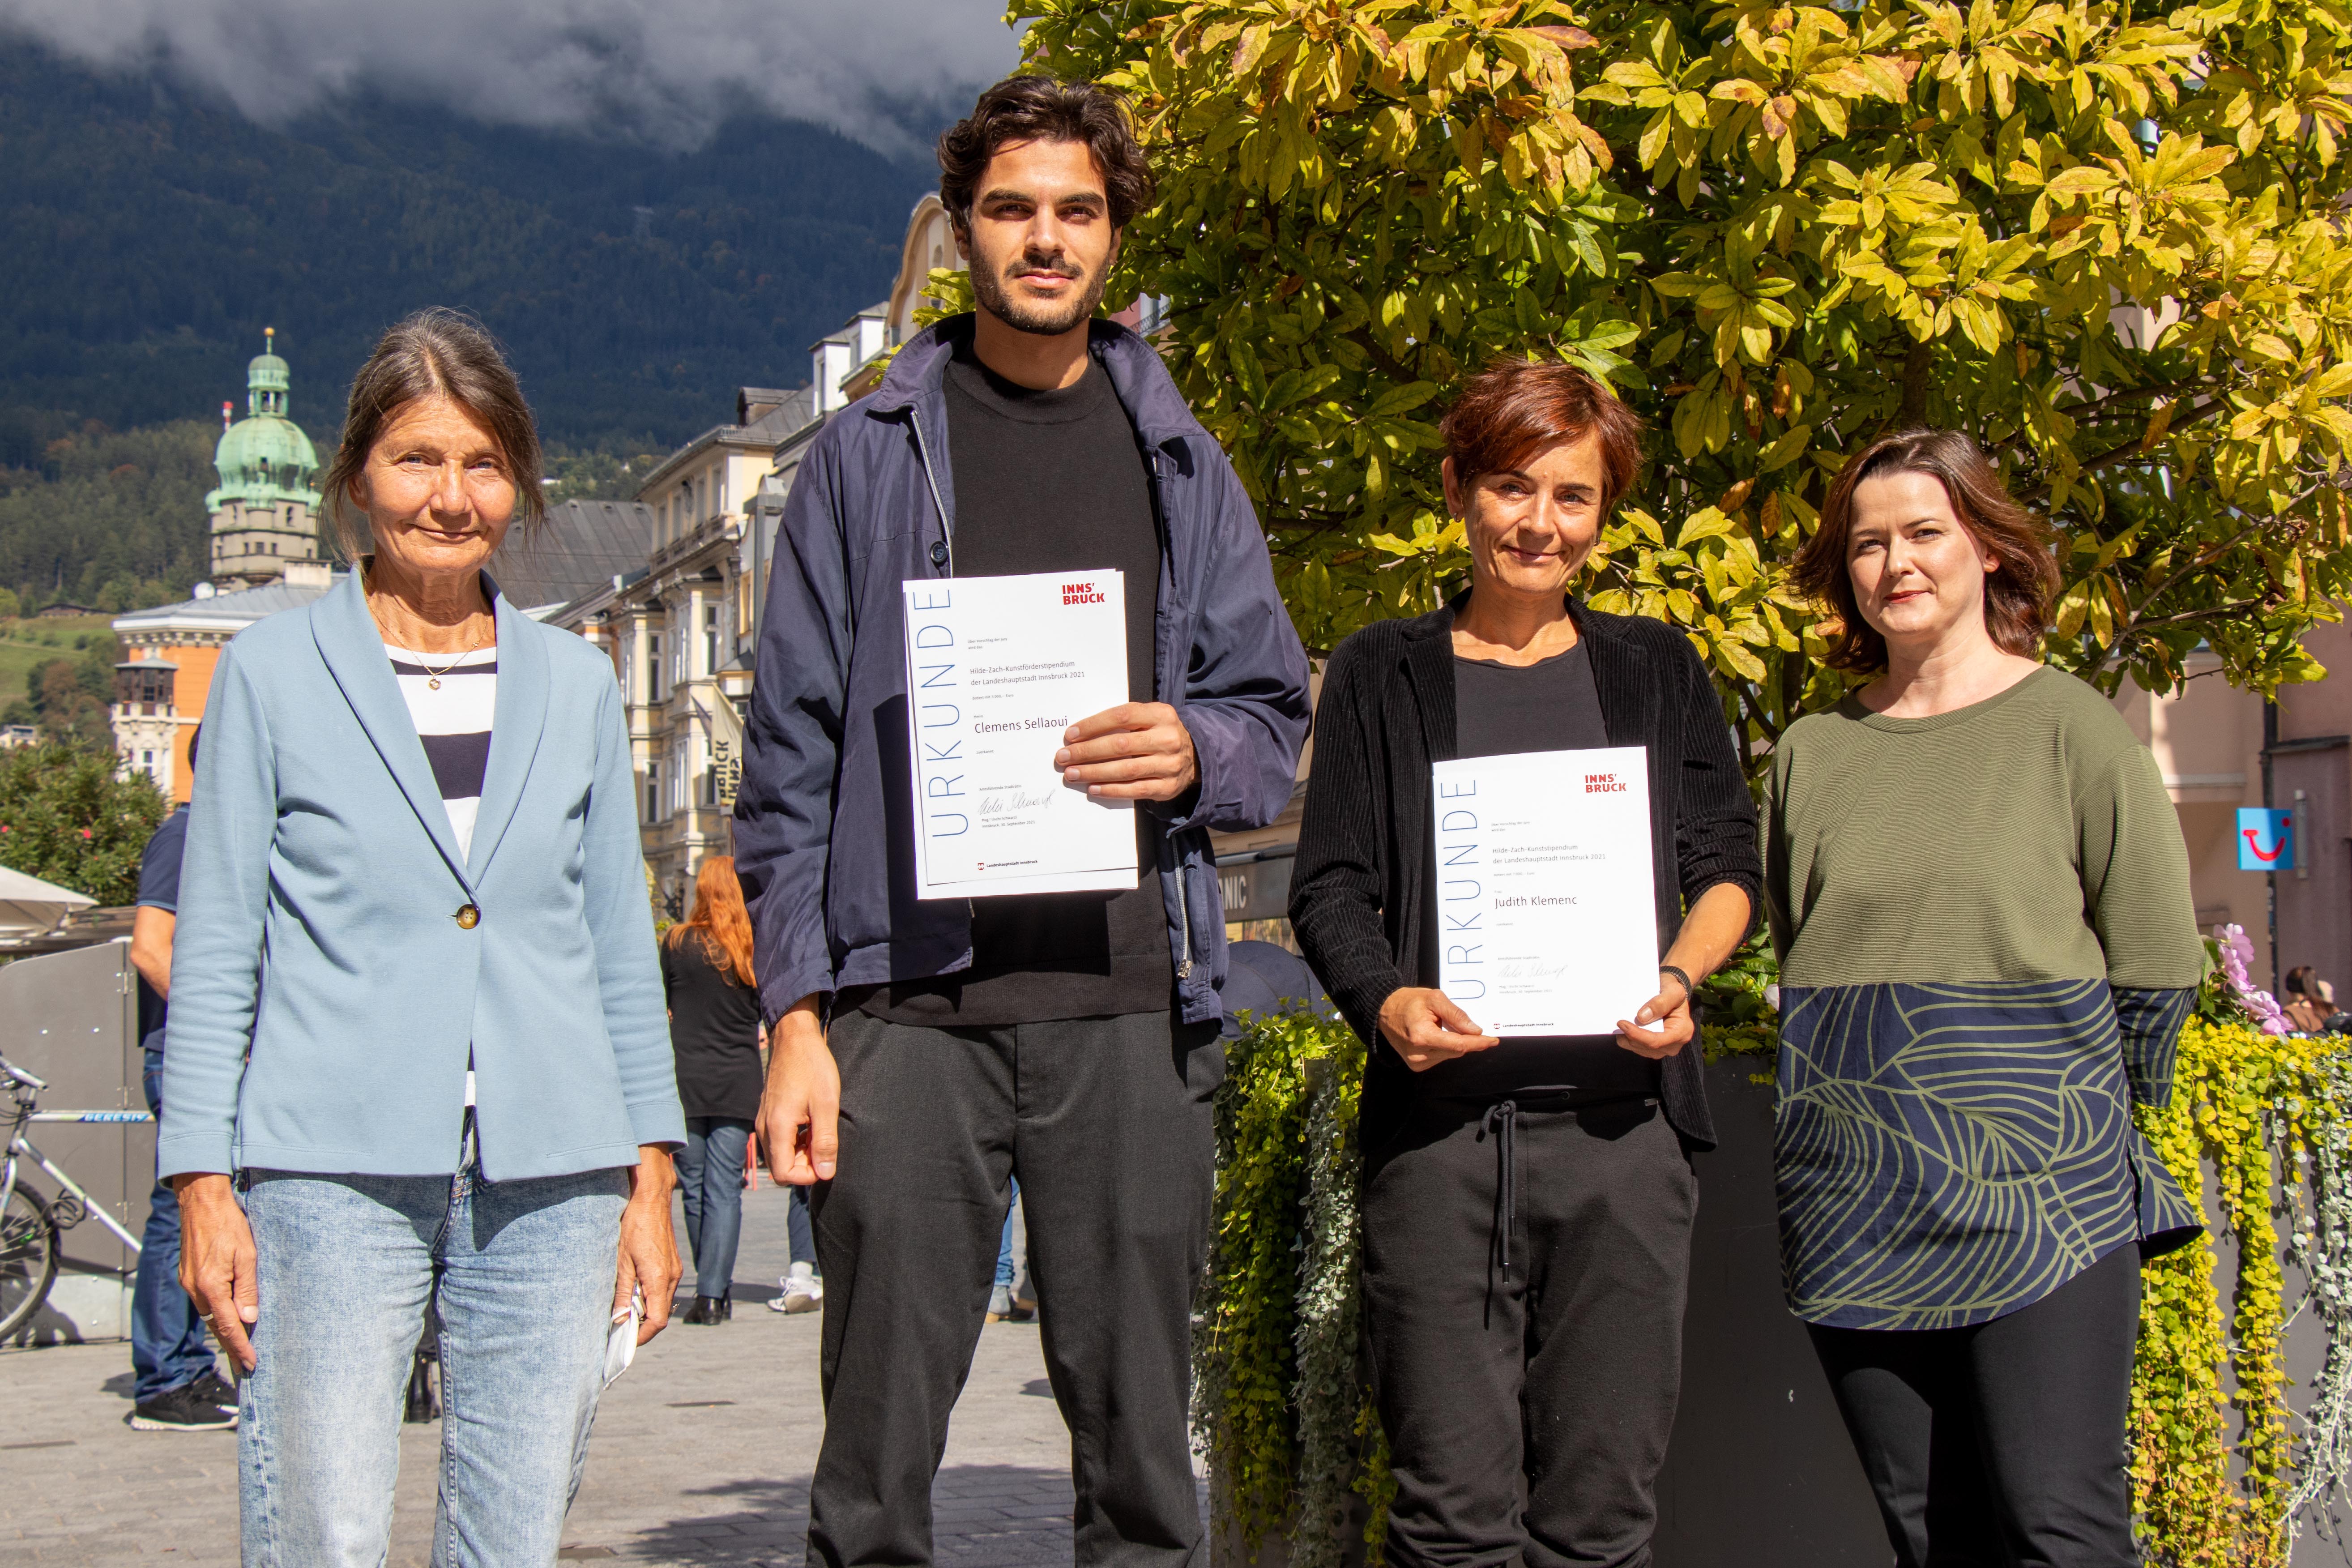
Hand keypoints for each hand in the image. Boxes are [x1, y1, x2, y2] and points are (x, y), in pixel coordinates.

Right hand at [172, 1173, 257, 1371]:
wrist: (200, 1202)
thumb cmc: (227, 1224)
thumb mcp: (246, 1254)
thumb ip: (247, 1288)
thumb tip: (249, 1317)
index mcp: (210, 1287)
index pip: (228, 1327)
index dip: (239, 1348)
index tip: (250, 1364)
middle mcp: (195, 1290)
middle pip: (217, 1326)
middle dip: (231, 1347)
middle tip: (245, 1365)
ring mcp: (189, 1284)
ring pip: (209, 1316)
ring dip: (224, 1332)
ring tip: (240, 1348)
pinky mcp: (188, 1277)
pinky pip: (204, 1303)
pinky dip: (217, 1315)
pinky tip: (228, 1319)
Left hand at [615, 1144, 679, 1344]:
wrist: (651, 1198)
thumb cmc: (634, 1225)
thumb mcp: (621, 1260)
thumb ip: (622, 1292)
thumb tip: (619, 1320)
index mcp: (659, 1278)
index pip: (658, 1321)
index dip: (642, 1336)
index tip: (625, 1342)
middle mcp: (672, 1277)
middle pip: (661, 1314)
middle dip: (641, 1326)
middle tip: (618, 1329)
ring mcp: (674, 1270)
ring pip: (661, 1302)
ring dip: (644, 1311)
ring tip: (622, 1310)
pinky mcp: (672, 1264)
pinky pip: (663, 1289)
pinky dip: (649, 1297)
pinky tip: (632, 1291)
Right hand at [759, 996, 838, 1185]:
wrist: (795, 1037)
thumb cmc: (812, 1066)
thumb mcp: (826, 1105)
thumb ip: (825, 1142)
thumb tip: (825, 1174)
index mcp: (777, 1128)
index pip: (783, 1174)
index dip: (807, 1176)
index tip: (826, 1160)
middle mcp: (764, 1127)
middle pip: (780, 1167)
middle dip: (805, 1165)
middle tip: (826, 1145)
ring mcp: (764, 1120)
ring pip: (780, 1154)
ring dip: (801, 1153)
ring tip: (820, 1132)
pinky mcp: (768, 1113)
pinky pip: (779, 1140)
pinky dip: (796, 1141)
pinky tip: (812, 1124)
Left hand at [1055, 702, 1198, 802]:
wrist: (1196, 756)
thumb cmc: (1160, 734)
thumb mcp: (1149, 718)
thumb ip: (1123, 720)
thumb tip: (1081, 734)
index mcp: (1161, 714)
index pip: (1122, 716)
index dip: (1093, 725)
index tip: (1071, 735)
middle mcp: (1168, 738)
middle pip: (1120, 745)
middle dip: (1087, 752)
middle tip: (1063, 757)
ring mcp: (1170, 765)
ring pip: (1125, 769)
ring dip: (1094, 772)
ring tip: (1072, 774)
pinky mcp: (1168, 787)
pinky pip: (1135, 790)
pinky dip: (1111, 790)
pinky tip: (1093, 788)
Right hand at [1376, 988, 1499, 1071]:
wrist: (1384, 1011)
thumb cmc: (1408, 1002)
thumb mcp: (1434, 998)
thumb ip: (1456, 1015)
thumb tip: (1475, 1031)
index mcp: (1422, 1036)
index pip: (1458, 1045)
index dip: (1478, 1043)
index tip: (1493, 1040)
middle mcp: (1419, 1054)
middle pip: (1456, 1051)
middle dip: (1468, 1040)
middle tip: (1472, 1026)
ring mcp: (1417, 1062)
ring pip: (1450, 1055)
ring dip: (1455, 1042)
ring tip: (1442, 1025)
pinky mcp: (1416, 1065)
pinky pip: (1441, 1057)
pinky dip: (1445, 1047)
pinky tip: (1437, 1034)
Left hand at [1615, 976, 1694, 1059]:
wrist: (1671, 995)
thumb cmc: (1673, 991)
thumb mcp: (1672, 990)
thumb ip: (1660, 1003)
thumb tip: (1641, 1018)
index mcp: (1682, 1032)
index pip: (1656, 1041)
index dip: (1637, 1035)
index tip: (1621, 1023)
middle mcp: (1674, 1045)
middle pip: (1645, 1046)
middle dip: (1630, 1035)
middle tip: (1619, 1019)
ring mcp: (1663, 1049)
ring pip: (1638, 1048)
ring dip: (1627, 1036)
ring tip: (1624, 1021)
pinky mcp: (1653, 1048)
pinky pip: (1636, 1047)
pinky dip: (1628, 1037)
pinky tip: (1627, 1025)